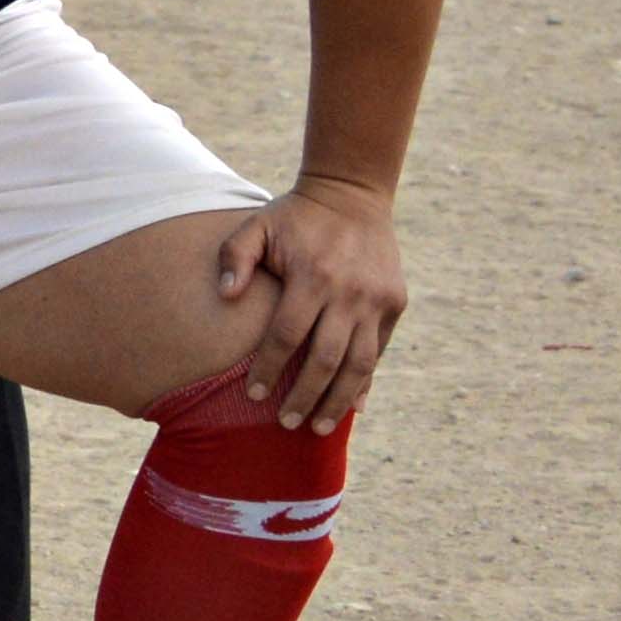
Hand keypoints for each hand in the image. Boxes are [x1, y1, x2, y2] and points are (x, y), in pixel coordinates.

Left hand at [214, 177, 405, 431]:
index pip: (287, 336)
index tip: (254, 396)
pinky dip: (366, 380)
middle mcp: (349, 293)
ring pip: (359, 364)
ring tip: (318, 427)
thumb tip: (225, 295)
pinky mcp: (395, 302)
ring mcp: (377, 300)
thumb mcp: (257, 225)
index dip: (270, 369)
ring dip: (339, 400)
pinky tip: (353, 405)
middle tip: (286, 424)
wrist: (352, 194)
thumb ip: (235, 257)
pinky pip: (378, 350)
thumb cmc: (294, 216)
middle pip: (325, 359)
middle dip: (305, 396)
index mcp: (312, 276)